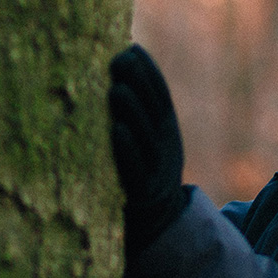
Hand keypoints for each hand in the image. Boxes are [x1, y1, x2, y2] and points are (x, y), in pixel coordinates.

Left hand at [108, 44, 187, 253]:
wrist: (157, 228)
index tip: (131, 49)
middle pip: (155, 111)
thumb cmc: (140, 178)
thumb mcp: (147, 146)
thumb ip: (135, 118)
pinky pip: (135, 170)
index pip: (161, 97)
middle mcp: (166, 149)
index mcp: (167, 134)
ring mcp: (156, 171)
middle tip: (119, 58)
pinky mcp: (142, 194)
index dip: (150, 73)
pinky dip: (127, 150)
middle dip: (140, 83)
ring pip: (146, 138)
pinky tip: (116, 131)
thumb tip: (110, 79)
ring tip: (115, 89)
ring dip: (132, 112)